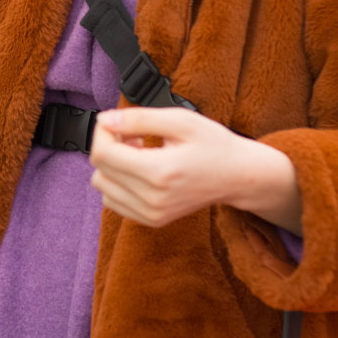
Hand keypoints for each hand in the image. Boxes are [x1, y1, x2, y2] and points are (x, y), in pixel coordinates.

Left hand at [90, 107, 302, 233]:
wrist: (239, 176)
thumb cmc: (214, 145)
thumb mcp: (180, 120)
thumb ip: (138, 118)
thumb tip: (105, 121)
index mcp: (159, 172)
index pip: (102, 154)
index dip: (103, 132)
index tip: (118, 122)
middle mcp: (152, 199)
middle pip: (99, 169)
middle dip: (109, 145)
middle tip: (133, 135)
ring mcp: (151, 214)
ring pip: (102, 186)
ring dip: (112, 166)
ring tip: (139, 153)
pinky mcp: (151, 220)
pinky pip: (113, 201)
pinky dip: (118, 183)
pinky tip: (139, 170)